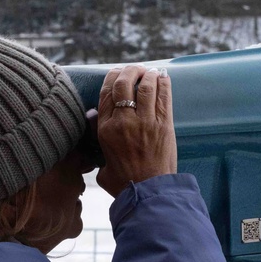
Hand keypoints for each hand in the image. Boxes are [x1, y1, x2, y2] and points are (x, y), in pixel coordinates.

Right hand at [95, 65, 176, 197]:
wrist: (148, 192)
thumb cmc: (124, 182)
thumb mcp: (101, 163)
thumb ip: (99, 144)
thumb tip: (96, 124)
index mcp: (105, 130)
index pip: (106, 93)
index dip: (112, 78)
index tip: (117, 73)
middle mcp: (124, 121)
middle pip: (124, 84)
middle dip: (129, 71)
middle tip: (134, 69)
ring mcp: (146, 121)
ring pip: (146, 86)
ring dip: (147, 74)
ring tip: (149, 72)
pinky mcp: (164, 124)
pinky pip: (164, 96)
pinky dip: (163, 83)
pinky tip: (162, 77)